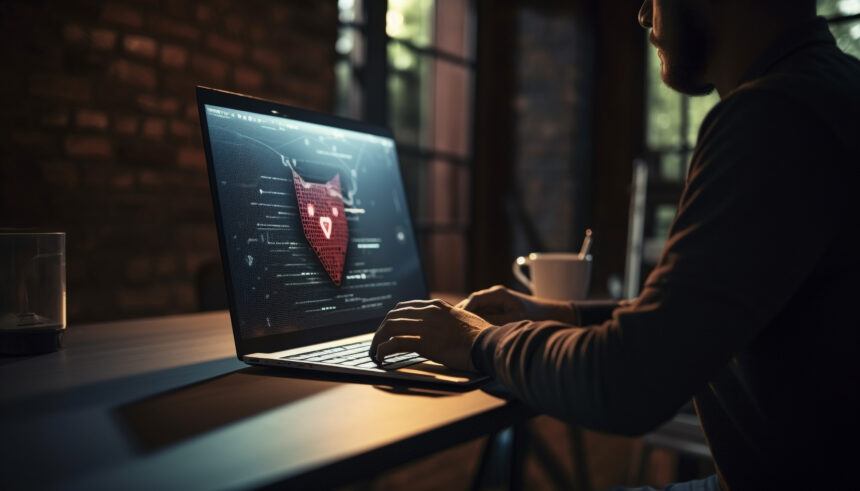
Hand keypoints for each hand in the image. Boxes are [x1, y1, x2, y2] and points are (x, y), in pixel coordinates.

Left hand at [369, 299, 493, 371]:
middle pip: (393, 315)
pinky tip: (381, 357)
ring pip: (390, 328)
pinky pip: (395, 344)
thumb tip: (442, 328)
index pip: (405, 306)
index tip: (388, 328)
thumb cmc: (481, 336)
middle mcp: (428, 312)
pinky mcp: (424, 342)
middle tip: (377, 342)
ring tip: (375, 352)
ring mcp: (425, 326)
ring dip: (378, 340)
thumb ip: (448, 320)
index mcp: (437, 306)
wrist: (489, 343)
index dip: (392, 318)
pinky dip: (384, 350)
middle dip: (381, 329)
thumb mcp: (462, 319)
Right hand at [455, 285, 577, 324]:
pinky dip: (476, 324)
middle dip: (462, 316)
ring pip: (476, 312)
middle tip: (452, 330)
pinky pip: (483, 317)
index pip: (474, 299)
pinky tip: (471, 335)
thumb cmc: (538, 316)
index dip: (463, 311)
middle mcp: (494, 296)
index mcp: (498, 293)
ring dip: (469, 321)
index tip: (456, 322)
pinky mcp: (499, 312)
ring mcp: (496, 304)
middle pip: (472, 305)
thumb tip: (476, 329)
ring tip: (458, 334)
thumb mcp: (515, 320)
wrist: (556, 315)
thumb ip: (494, 323)